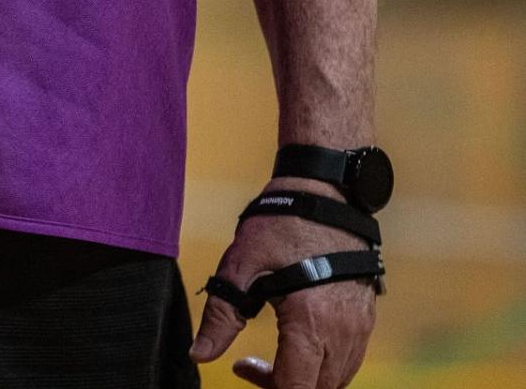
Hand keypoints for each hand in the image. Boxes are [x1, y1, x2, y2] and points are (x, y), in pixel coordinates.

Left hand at [191, 178, 376, 388]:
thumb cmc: (280, 226)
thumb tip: (199, 355)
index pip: (297, 388)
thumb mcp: (240, 266)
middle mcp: (344, 331)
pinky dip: (324, 366)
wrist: (326, 195)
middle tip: (250, 364)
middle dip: (283, 386)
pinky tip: (297, 344)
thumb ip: (221, 315)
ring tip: (272, 356)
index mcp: (311, 322)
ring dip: (306, 379)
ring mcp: (360, 326)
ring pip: (337, 379)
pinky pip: (349, 360)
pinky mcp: (366, 317)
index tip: (240, 366)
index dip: (267, 388)